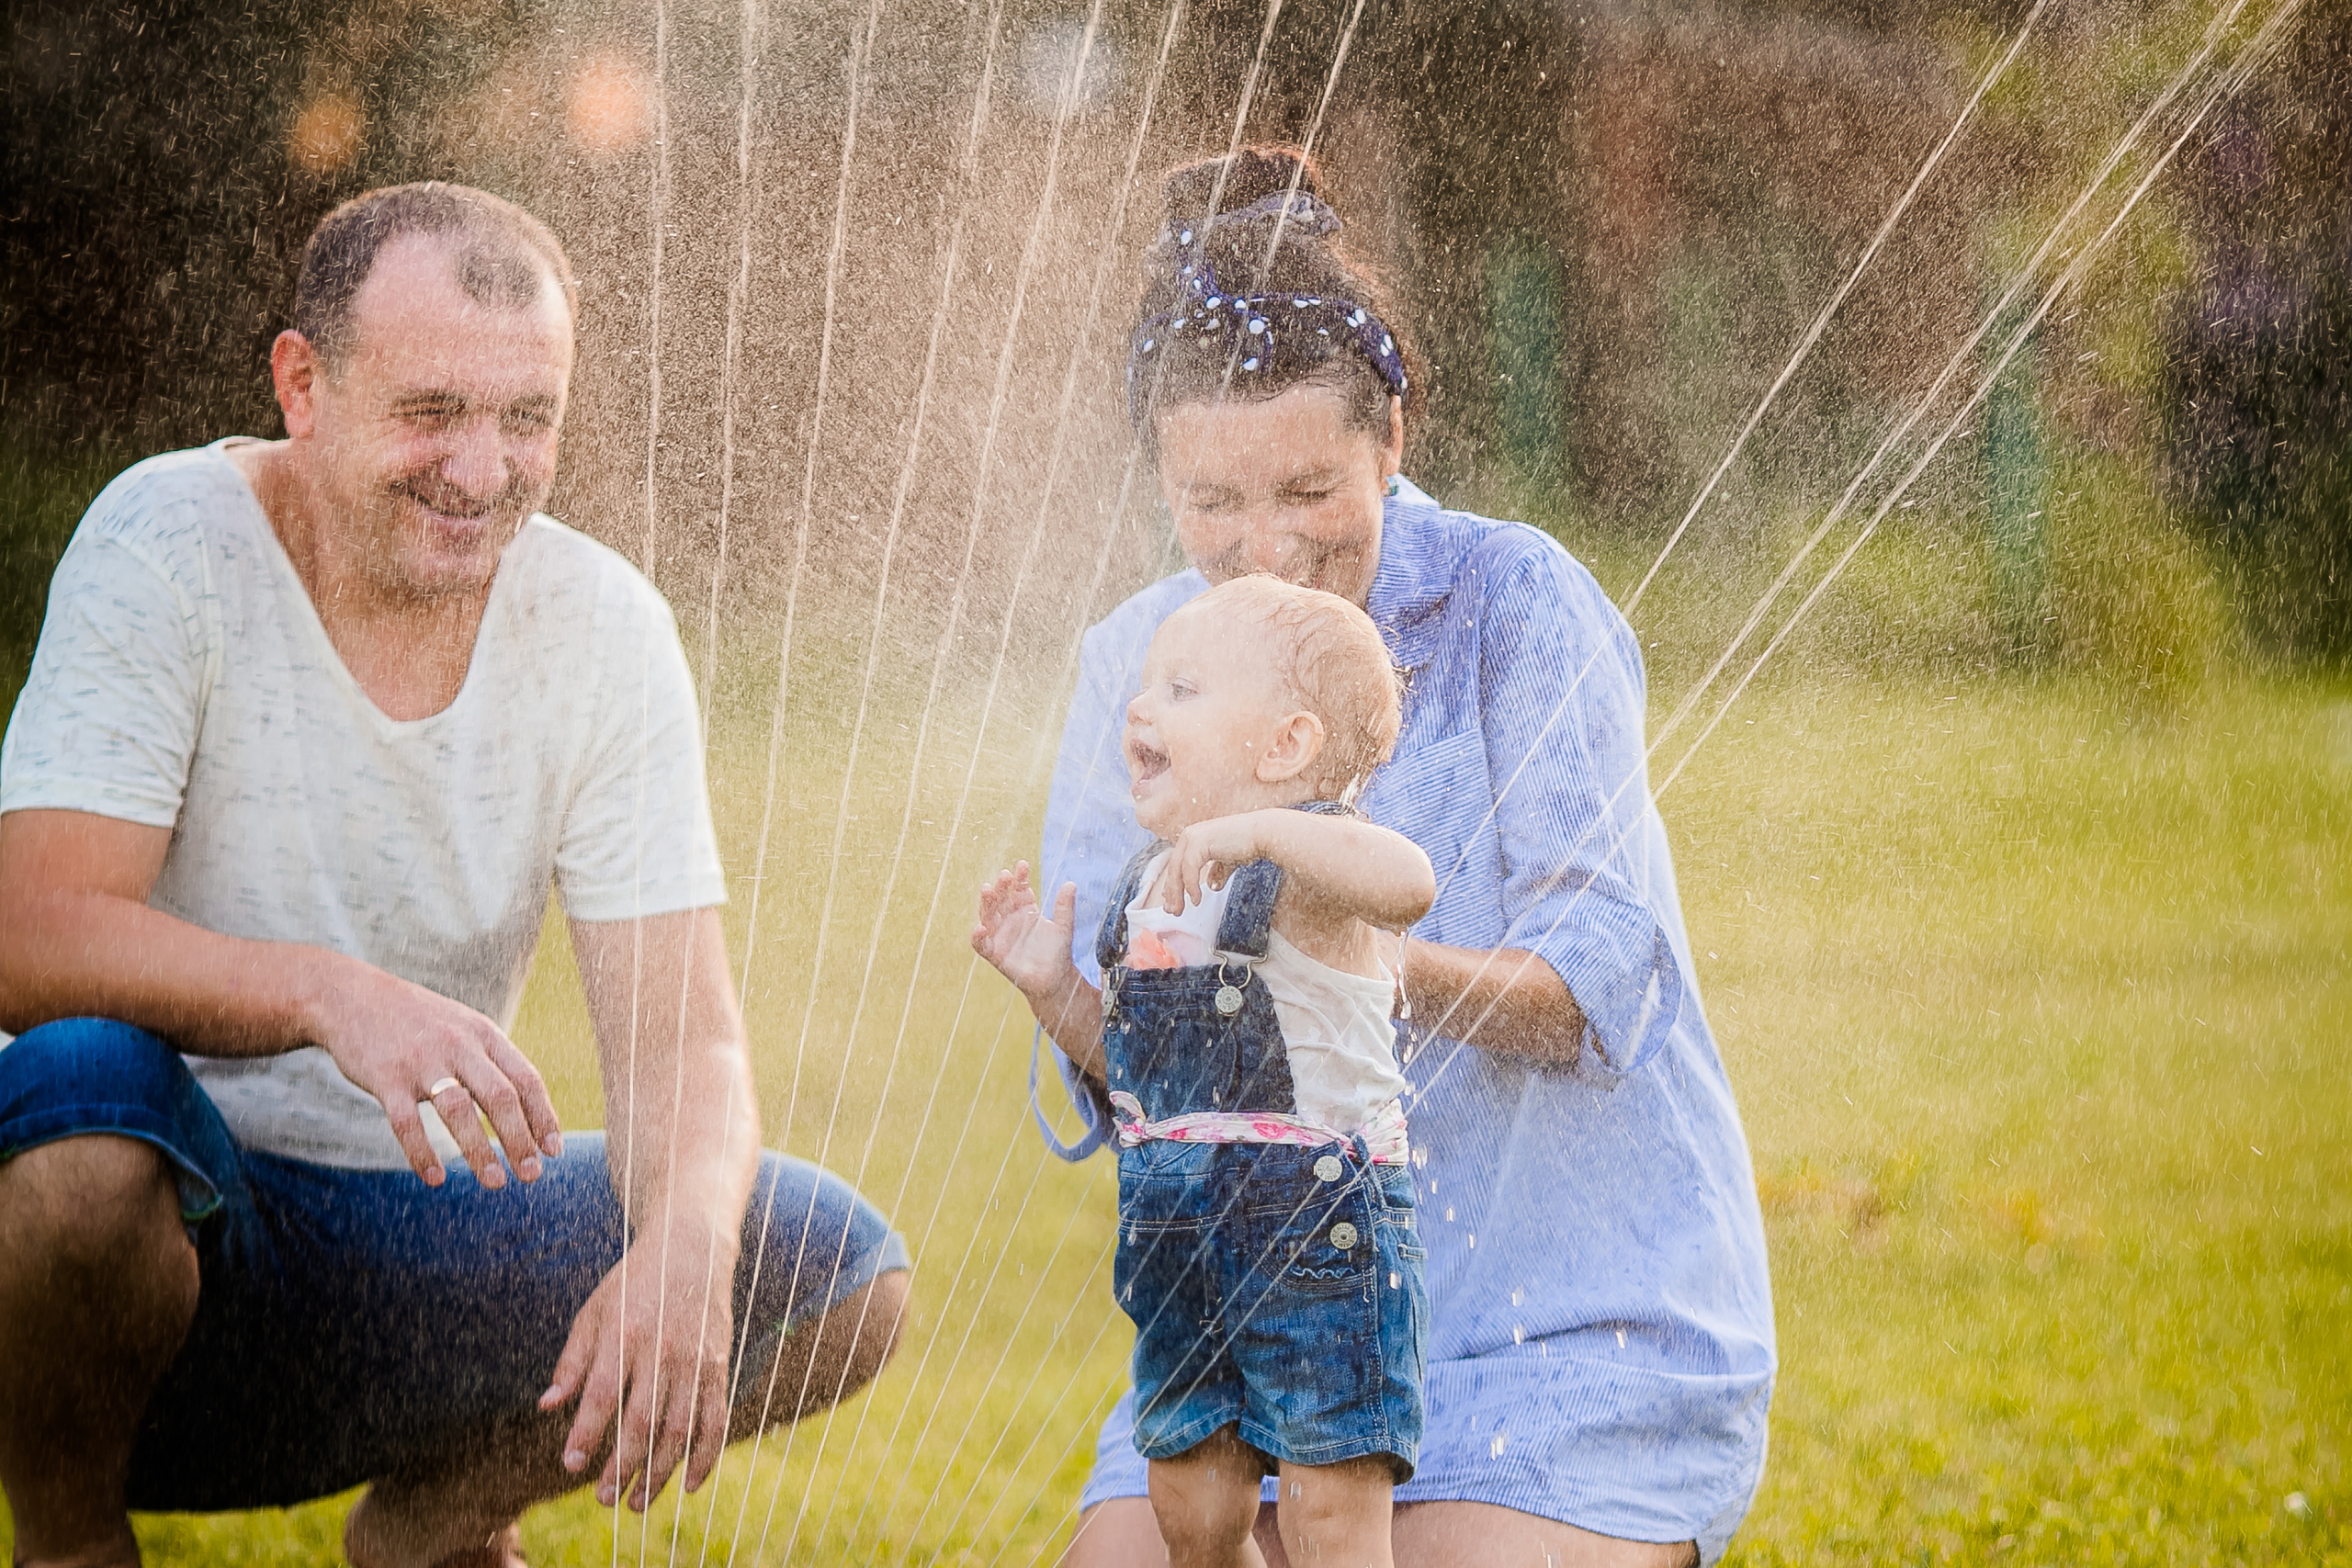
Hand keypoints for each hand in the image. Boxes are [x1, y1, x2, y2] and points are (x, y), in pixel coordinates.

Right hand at [305, 953, 562, 1187]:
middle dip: (519, 1139)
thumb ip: (492, 1062)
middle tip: (531, 1175)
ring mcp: (421, 1061)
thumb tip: (526, 1109)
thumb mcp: (463, 1028)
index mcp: (483, 1035)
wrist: (352, 996)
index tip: (555, 1150)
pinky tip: (435, 1179)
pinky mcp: (385, 1077)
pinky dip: (422, 1153)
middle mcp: (458, 1045)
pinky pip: (407, 1122)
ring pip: (458, 1110)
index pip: (526, 1078)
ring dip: (479, 1150)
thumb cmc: (418, 1021)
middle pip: (499, 1096)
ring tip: (495, 1183)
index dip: (543, 1116)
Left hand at [542, 1219, 737, 1510]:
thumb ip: (572, 1361)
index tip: (571, 1466)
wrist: (691, 1249)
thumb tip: (548, 1406)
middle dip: (622, 1466)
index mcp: (624, 1334)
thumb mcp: (594, 1312)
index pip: (602, 1394)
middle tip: (603, 1499)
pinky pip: (715, 1419)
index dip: (586, 1433)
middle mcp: (661, 1350)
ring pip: (679, 1428)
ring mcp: (694, 1360)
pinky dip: (706, 1455)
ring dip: (660, 1472)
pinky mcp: (718, 1366)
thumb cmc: (633, 1283)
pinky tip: (689, 1483)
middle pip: (641, 1420)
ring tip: (638, 1502)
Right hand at [972, 863, 1079, 998]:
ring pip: (988, 916)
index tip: (1023, 865)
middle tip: (1005, 875)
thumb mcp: (1064, 927)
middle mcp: (1010, 919)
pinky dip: (977, 937)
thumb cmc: (1058, 953)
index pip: (1019, 889)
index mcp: (1026, 910)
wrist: (1056, 980)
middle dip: (1001, 886)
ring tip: (988, 890)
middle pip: (1001, 899)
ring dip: (986, 903)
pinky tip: (980, 928)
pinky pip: (981, 945)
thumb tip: (1071, 883)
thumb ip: (1065, 907)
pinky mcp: (995, 954)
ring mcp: (1001, 936)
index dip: (1019, 878)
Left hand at [1146, 812, 1274, 914]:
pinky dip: (1191, 886)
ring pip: (1177, 870)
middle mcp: (1190, 835)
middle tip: (1173, 911)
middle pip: (1174, 868)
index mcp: (1194, 837)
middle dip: (1172, 892)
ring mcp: (1193, 837)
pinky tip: (1196, 900)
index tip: (1173, 902)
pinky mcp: (1199, 842)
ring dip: (1177, 893)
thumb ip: (1217, 871)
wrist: (1262, 834)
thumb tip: (1213, 886)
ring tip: (1180, 909)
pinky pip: (1189, 869)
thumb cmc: (1249, 844)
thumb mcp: (1227, 860)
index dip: (1173, 885)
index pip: (1177, 864)